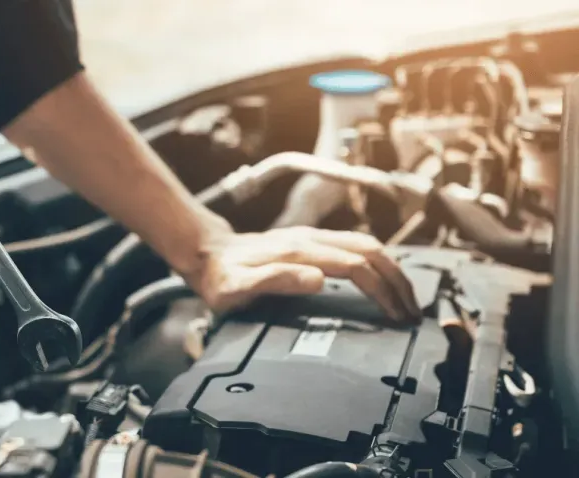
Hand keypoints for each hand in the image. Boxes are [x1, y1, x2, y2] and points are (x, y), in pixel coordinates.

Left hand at [186, 226, 420, 321]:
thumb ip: (275, 280)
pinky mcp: (310, 240)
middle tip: (412, 312)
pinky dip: (377, 262)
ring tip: (405, 298)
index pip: (356, 267)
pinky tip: (381, 278)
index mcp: (299, 252)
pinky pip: (354, 245)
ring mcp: (311, 237)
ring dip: (391, 270)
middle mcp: (310, 240)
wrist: (206, 255)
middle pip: (371, 252)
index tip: (395, 315)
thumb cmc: (220, 277)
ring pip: (366, 245)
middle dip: (398, 281)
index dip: (381, 291)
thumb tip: (318, 280)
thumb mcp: (238, 288)